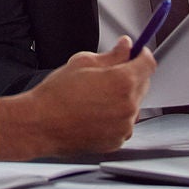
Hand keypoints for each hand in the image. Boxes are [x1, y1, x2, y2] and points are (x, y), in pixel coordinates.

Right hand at [0, 37, 153, 159]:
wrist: (40, 124)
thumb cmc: (56, 95)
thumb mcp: (82, 63)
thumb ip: (111, 55)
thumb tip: (125, 47)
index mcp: (122, 81)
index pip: (148, 63)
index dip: (142, 55)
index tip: (137, 53)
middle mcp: (128, 105)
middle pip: (143, 84)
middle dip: (131, 76)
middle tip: (108, 75)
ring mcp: (124, 126)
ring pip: (134, 105)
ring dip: (123, 98)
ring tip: (96, 98)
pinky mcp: (117, 141)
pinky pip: (124, 124)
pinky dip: (115, 117)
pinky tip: (94, 113)